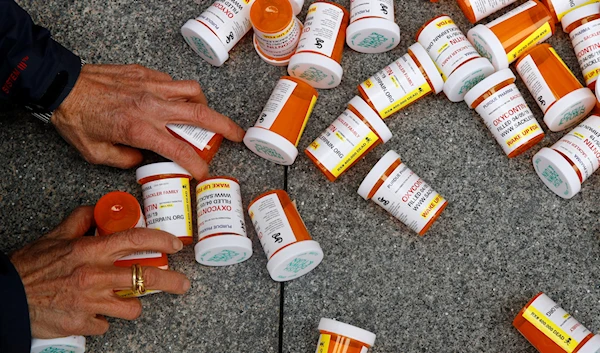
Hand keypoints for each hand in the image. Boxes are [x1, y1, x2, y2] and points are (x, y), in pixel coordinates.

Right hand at [10, 206, 189, 337]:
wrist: (7, 297)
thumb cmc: (30, 266)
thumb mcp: (55, 236)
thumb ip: (81, 220)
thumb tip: (99, 209)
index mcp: (91, 251)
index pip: (136, 240)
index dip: (161, 240)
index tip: (175, 244)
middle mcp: (95, 275)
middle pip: (146, 277)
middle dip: (172, 281)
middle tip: (182, 284)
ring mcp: (91, 302)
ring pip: (133, 306)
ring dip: (132, 302)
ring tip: (126, 299)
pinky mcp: (84, 323)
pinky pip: (106, 323)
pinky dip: (104, 319)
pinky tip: (94, 312)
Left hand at [51, 64, 244, 178]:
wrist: (61, 87)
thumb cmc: (76, 120)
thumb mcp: (96, 154)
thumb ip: (125, 161)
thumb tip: (142, 159)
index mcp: (141, 129)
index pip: (180, 150)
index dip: (197, 164)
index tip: (204, 173)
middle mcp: (151, 106)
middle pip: (200, 115)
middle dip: (224, 127)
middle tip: (237, 135)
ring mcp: (150, 86)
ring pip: (192, 91)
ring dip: (204, 105)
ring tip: (203, 116)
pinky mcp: (144, 73)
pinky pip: (173, 81)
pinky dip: (180, 92)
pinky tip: (173, 101)